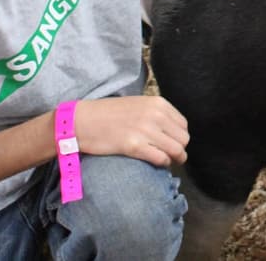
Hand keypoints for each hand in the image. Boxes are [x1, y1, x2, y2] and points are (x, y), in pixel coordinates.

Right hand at [74, 96, 189, 166]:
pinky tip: (157, 163)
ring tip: (167, 161)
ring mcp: (146, 130)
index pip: (183, 125)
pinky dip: (162, 163)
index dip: (179, 137)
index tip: (173, 143)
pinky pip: (161, 158)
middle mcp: (155, 115)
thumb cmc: (108, 114)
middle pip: (183, 139)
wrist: (82, 121)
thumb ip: (156, 113)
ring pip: (176, 150)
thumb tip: (172, 130)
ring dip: (174, 159)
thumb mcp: (138, 105)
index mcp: (158, 103)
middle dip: (179, 149)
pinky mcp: (134, 146)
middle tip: (172, 156)